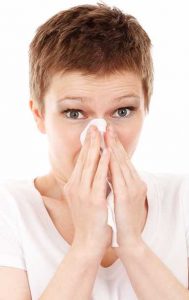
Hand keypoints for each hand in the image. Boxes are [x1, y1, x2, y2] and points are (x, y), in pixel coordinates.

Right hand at [62, 125, 111, 256]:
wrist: (88, 242)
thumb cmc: (89, 221)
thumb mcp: (84, 199)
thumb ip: (88, 184)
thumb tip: (97, 170)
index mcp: (72, 186)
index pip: (80, 162)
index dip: (86, 146)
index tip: (91, 134)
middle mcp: (75, 187)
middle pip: (83, 159)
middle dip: (90, 141)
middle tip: (94, 126)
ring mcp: (83, 193)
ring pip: (90, 165)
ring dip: (96, 147)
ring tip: (101, 133)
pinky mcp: (93, 199)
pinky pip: (99, 177)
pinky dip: (103, 163)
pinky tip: (108, 152)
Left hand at [105, 125, 147, 252]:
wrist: (128, 239)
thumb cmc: (122, 218)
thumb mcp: (119, 197)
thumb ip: (114, 182)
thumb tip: (105, 169)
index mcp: (132, 182)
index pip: (122, 161)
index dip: (114, 146)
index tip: (106, 133)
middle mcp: (135, 182)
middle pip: (122, 158)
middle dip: (113, 141)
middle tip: (106, 127)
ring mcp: (132, 188)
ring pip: (121, 163)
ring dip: (113, 148)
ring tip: (106, 134)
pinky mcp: (126, 196)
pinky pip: (118, 176)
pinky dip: (112, 163)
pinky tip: (107, 154)